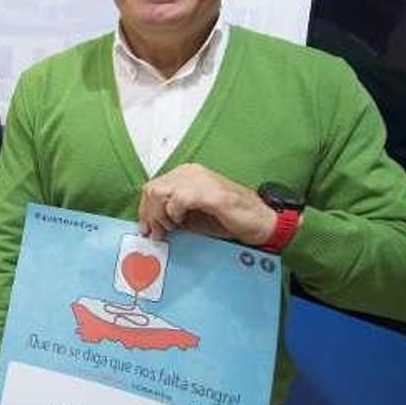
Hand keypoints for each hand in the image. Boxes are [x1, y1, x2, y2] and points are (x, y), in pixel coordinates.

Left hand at [137, 164, 275, 245]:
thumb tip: (150, 226)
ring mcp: (201, 180)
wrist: (260, 221)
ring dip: (160, 214)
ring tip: (171, 228)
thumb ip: (170, 215)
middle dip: (150, 214)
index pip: (152, 187)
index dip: (145, 210)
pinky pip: (179, 198)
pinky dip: (174, 213)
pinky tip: (181, 222)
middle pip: (153, 189)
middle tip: (158, 233)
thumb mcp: (192, 217)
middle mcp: (191, 172)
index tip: (147, 229)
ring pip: (161, 192)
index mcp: (186, 174)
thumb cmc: (228, 219)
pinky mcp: (210, 192)